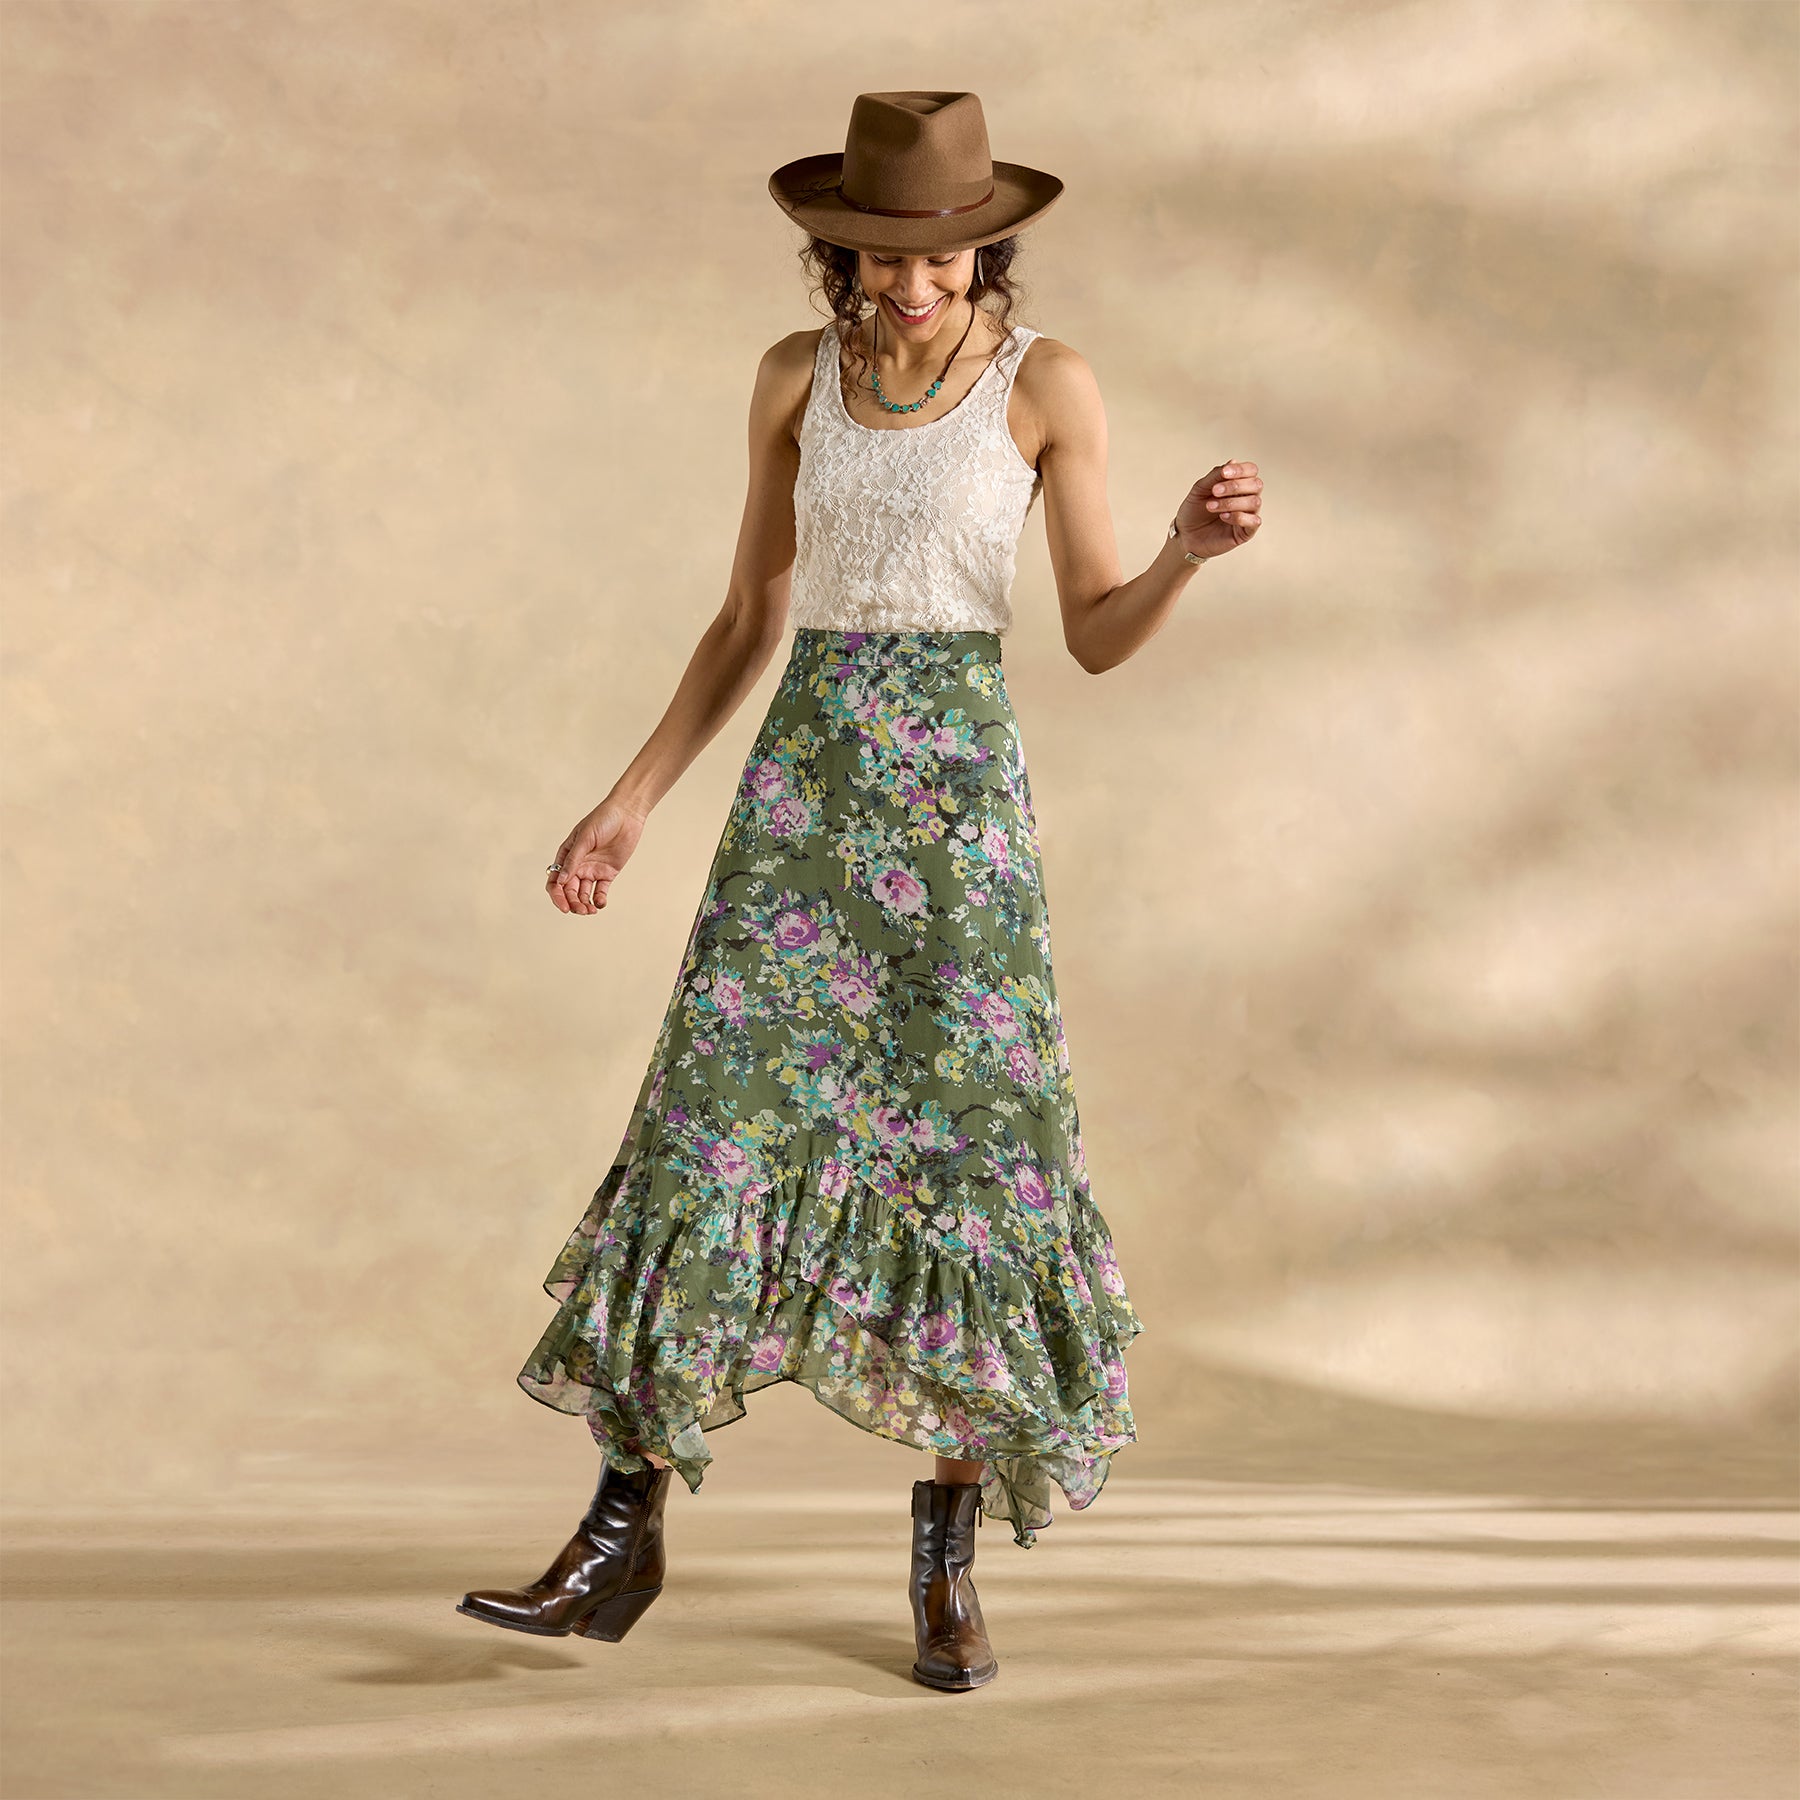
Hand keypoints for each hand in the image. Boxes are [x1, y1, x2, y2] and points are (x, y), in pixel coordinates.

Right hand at [546, 797, 647, 914]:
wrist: (627, 814)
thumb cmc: (602, 820)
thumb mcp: (585, 838)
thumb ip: (573, 860)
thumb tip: (561, 881)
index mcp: (566, 856)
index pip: (556, 881)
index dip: (557, 896)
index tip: (564, 906)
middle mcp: (577, 865)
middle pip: (569, 891)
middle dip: (572, 903)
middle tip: (581, 911)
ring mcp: (592, 870)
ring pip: (583, 894)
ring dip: (584, 904)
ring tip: (591, 911)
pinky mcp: (607, 873)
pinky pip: (600, 891)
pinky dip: (599, 900)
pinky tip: (600, 904)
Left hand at [1173, 460, 1262, 560]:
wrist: (1185, 536)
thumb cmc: (1193, 511)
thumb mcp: (1200, 489)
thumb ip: (1215, 476)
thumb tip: (1233, 461)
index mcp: (1237, 484)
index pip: (1251, 470)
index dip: (1241, 469)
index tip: (1224, 473)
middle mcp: (1246, 498)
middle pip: (1256, 484)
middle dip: (1235, 486)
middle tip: (1214, 491)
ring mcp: (1248, 515)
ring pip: (1255, 502)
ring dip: (1231, 502)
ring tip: (1211, 507)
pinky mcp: (1246, 532)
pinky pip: (1254, 521)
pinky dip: (1238, 517)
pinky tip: (1223, 517)